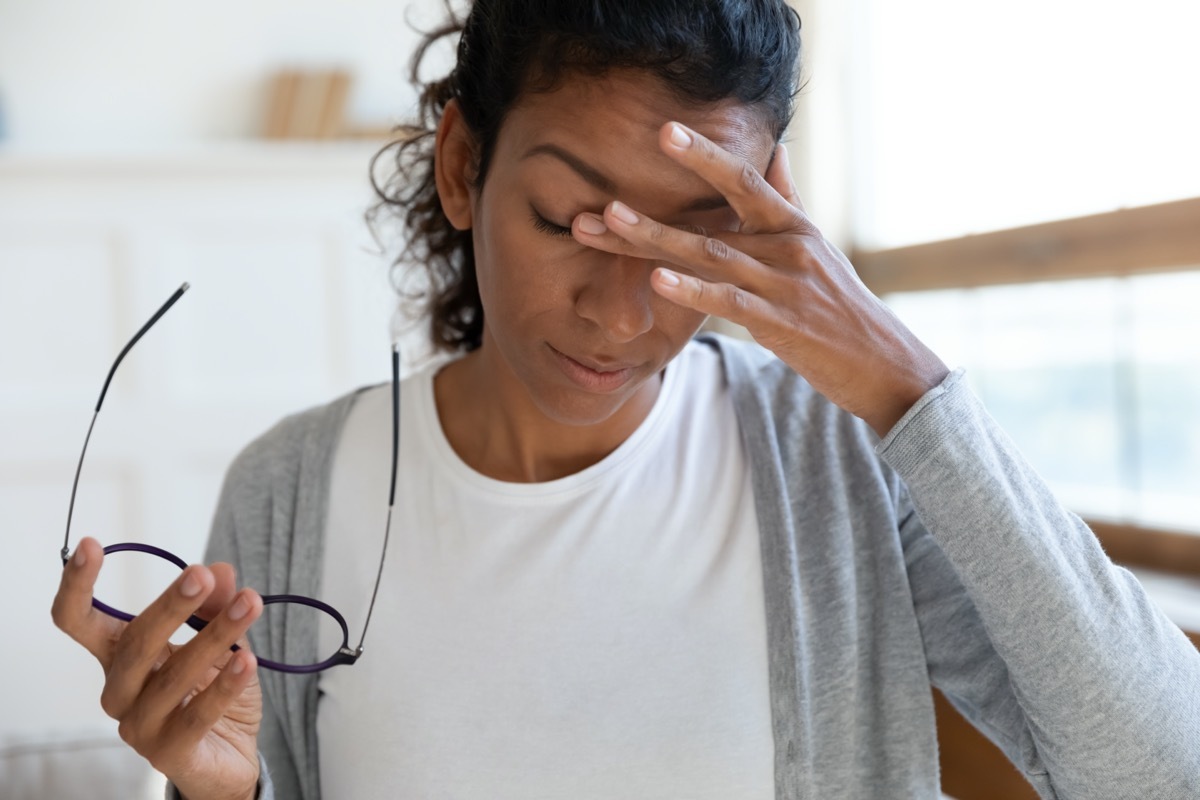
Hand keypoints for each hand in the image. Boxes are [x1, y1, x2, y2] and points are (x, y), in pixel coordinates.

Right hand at [52, 537, 262, 799]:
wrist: (230, 755)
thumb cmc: (211, 690)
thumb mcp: (219, 640)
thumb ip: (215, 607)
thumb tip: (221, 570)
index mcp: (119, 656)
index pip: (79, 621)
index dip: (77, 586)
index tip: (92, 546)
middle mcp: (120, 690)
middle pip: (134, 643)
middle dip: (170, 606)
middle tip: (202, 575)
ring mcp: (139, 725)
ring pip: (172, 676)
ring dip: (215, 636)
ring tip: (250, 605)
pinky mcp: (168, 753)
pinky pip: (196, 715)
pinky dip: (225, 686)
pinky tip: (248, 660)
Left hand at [573, 122, 948, 436]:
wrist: (884, 364)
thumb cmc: (842, 307)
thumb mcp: (818, 247)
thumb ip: (789, 200)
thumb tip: (776, 150)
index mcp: (792, 226)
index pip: (744, 181)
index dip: (704, 156)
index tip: (664, 133)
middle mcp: (786, 248)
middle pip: (712, 220)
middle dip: (656, 206)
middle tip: (605, 192)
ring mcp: (783, 285)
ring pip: (711, 256)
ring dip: (656, 240)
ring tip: (609, 223)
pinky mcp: (781, 324)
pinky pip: (730, 302)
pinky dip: (693, 290)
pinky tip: (658, 280)